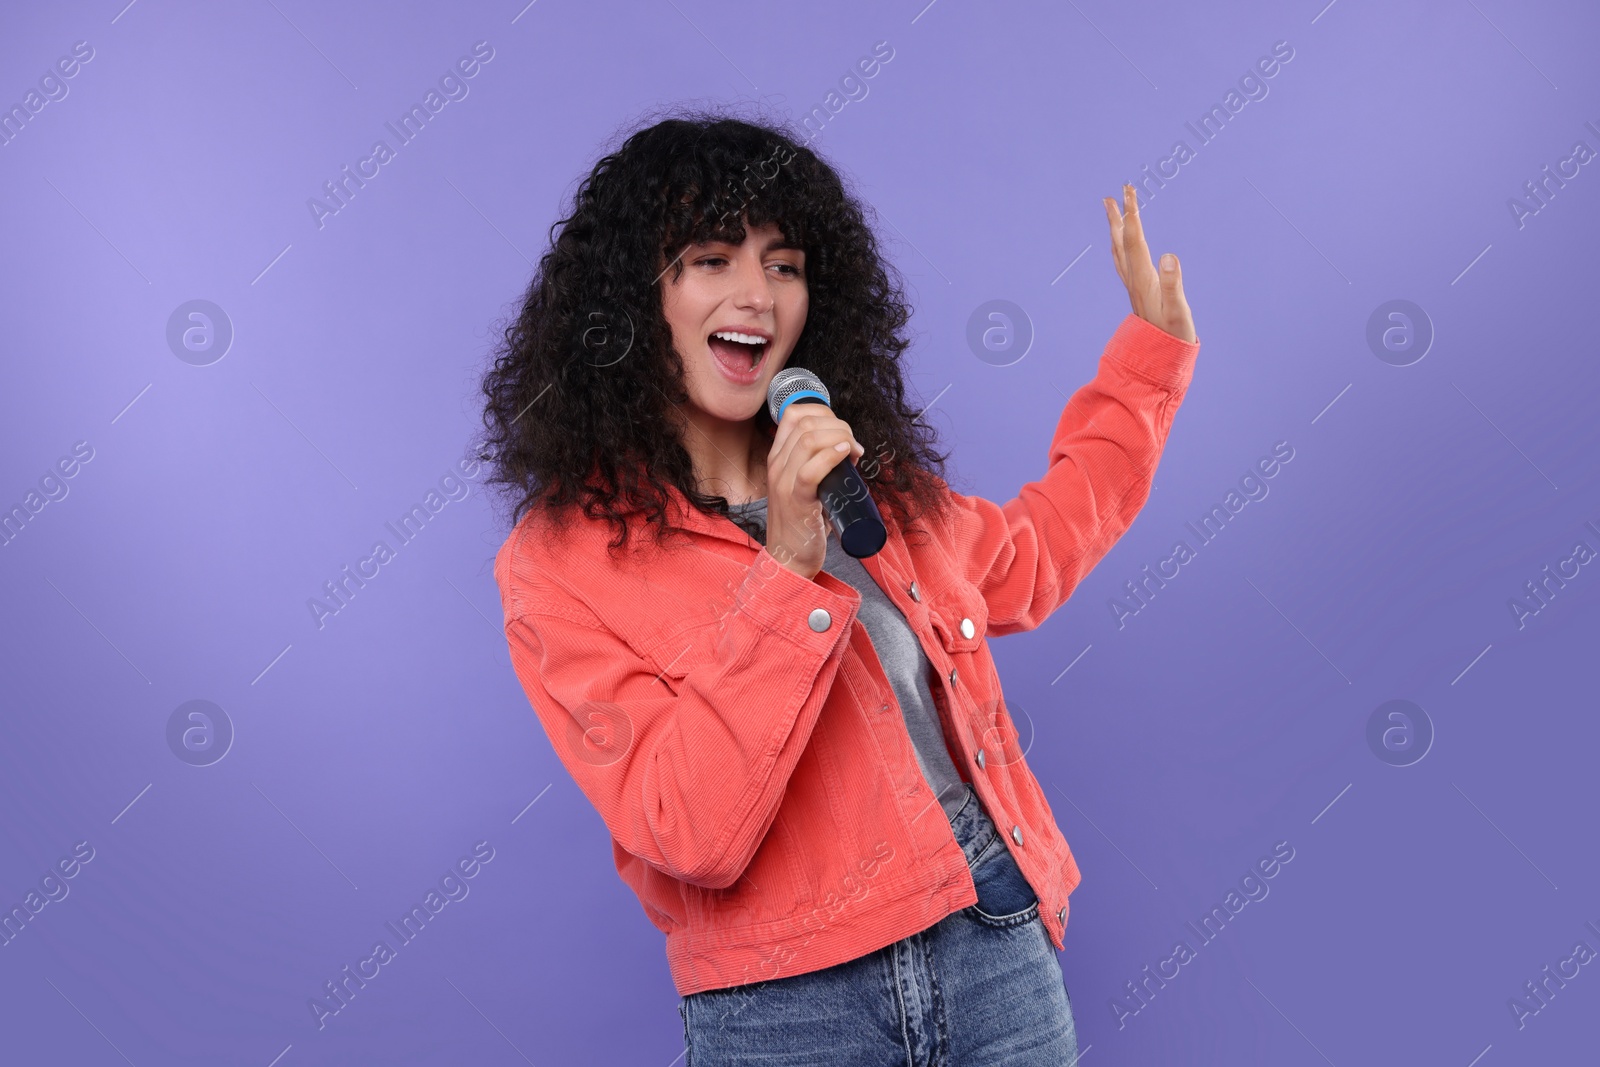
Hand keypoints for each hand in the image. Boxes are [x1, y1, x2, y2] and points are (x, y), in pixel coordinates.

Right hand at [764, 403, 865, 580]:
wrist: (790, 558)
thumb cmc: (804, 521)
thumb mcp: (806, 484)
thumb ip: (818, 464)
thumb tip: (848, 449)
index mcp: (777, 457)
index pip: (795, 413)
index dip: (825, 413)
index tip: (842, 432)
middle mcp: (776, 464)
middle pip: (806, 422)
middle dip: (839, 426)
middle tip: (854, 447)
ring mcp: (783, 482)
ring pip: (809, 439)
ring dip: (841, 438)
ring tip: (854, 454)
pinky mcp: (796, 501)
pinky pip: (810, 470)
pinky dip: (831, 457)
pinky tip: (846, 457)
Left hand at [1103, 184, 1195, 343]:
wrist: (1160, 359)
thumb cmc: (1174, 336)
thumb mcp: (1178, 310)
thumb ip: (1173, 283)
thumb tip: (1168, 255)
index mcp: (1143, 279)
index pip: (1135, 240)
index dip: (1131, 214)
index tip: (1128, 191)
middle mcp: (1134, 279)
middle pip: (1122, 242)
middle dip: (1118, 216)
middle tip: (1112, 194)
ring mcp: (1134, 285)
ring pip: (1120, 251)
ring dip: (1116, 229)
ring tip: (1111, 210)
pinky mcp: (1138, 291)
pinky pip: (1124, 261)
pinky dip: (1121, 245)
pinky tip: (1121, 243)